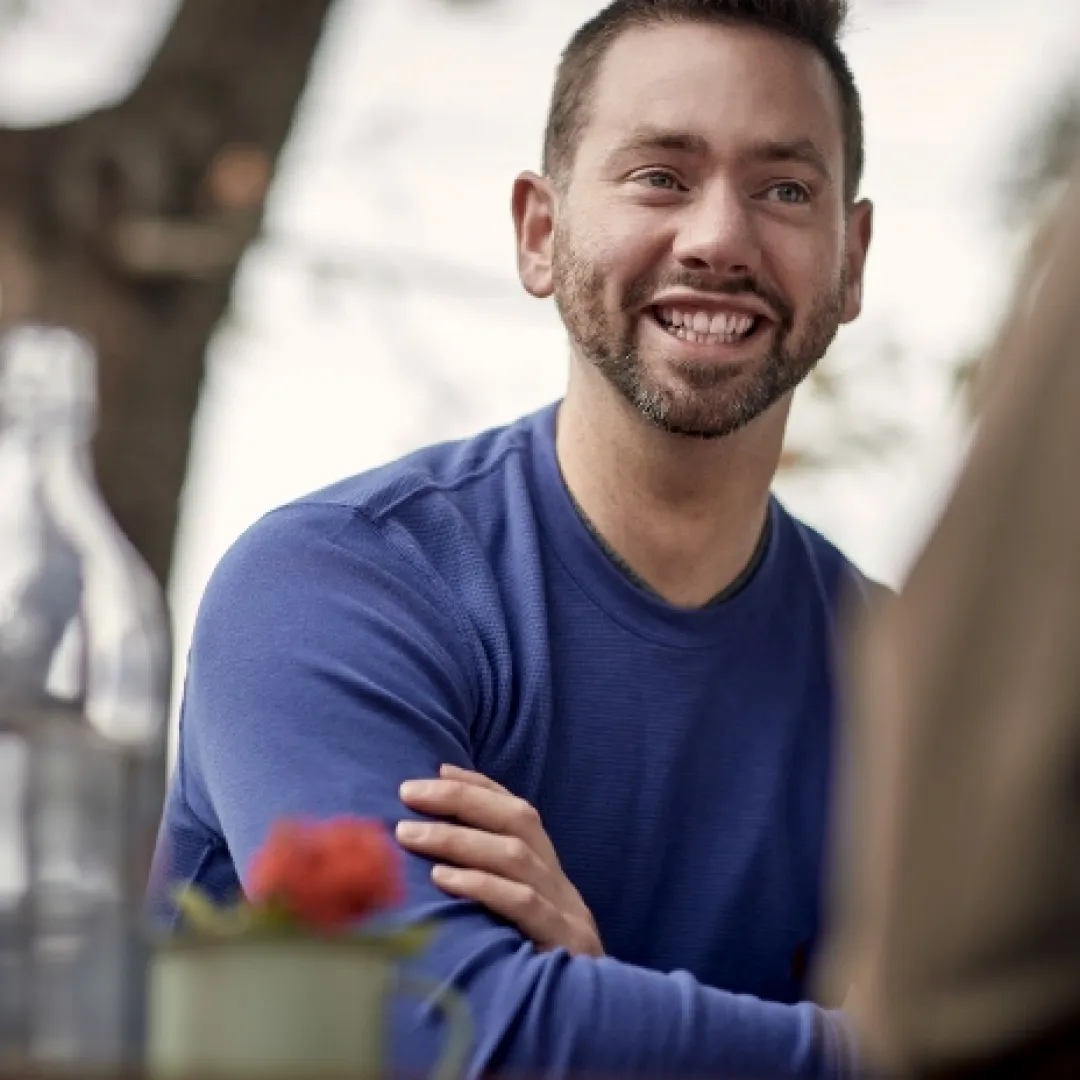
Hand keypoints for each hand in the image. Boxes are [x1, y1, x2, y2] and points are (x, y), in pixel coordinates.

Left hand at [397, 765, 602, 956]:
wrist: (602, 1027)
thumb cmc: (544, 975)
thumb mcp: (522, 926)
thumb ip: (495, 890)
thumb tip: (434, 861)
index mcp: (552, 876)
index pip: (520, 812)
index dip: (480, 786)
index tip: (438, 769)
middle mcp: (561, 884)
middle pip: (519, 820)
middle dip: (461, 799)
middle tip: (408, 792)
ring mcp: (566, 912)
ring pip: (515, 856)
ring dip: (457, 838)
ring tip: (409, 833)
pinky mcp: (563, 945)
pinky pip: (523, 905)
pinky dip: (481, 885)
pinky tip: (443, 878)